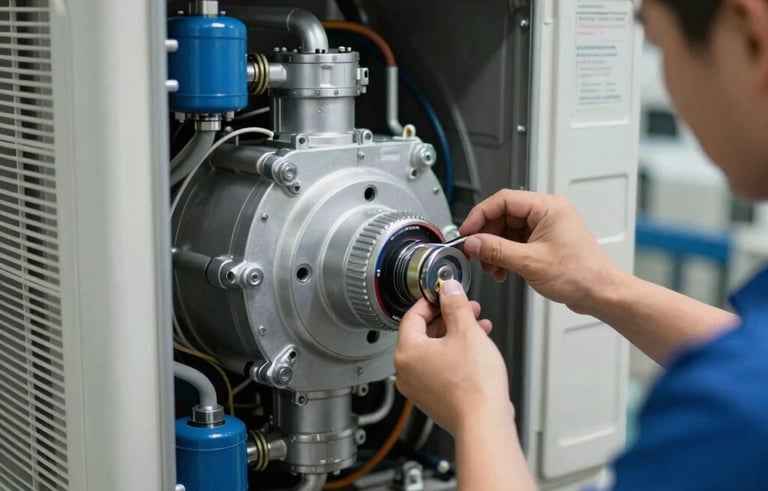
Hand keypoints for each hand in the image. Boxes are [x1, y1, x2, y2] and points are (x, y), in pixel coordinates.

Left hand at [395, 280, 510, 435]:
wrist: (484, 423)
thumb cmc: (473, 386)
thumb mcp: (467, 331)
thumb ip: (455, 305)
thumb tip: (448, 289)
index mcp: (407, 352)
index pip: (413, 315)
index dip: (432, 301)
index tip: (446, 294)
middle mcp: (406, 372)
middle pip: (424, 333)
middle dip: (449, 318)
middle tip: (468, 309)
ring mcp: (418, 388)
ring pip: (434, 351)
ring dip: (456, 335)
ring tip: (478, 327)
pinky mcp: (433, 399)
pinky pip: (440, 368)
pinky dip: (455, 355)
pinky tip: (477, 350)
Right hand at [459, 190, 626, 313]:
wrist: (601, 292)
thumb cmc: (581, 274)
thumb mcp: (530, 262)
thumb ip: (497, 250)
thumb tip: (473, 243)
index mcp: (547, 207)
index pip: (503, 200)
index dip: (480, 215)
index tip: (467, 232)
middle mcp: (547, 213)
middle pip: (503, 215)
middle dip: (487, 236)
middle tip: (476, 253)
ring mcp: (546, 227)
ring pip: (508, 230)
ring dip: (495, 249)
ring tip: (491, 267)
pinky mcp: (544, 241)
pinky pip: (516, 242)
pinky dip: (505, 255)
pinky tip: (502, 269)